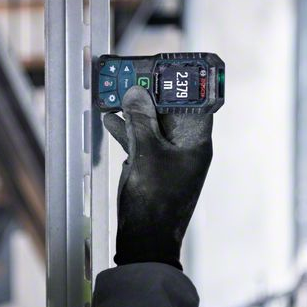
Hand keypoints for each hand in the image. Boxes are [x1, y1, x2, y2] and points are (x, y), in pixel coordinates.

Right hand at [103, 85, 212, 269]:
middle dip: (151, 93)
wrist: (145, 240)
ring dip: (134, 109)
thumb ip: (140, 120)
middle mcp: (185, 147)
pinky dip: (127, 129)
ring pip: (151, 124)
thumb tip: (135, 92)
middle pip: (170, 110)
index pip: (196, 102)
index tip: (165, 66)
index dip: (182, 83)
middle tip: (133, 73)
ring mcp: (167, 158)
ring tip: (116, 90)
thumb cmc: (155, 200)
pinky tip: (110, 117)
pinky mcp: (151, 167)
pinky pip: (140, 140)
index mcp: (196, 143)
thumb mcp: (147, 154)